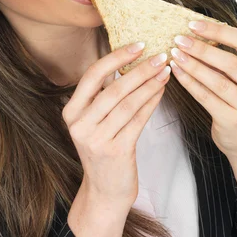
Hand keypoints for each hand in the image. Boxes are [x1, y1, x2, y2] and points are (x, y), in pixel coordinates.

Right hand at [62, 43, 171, 203]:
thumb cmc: (104, 149)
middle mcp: (79, 124)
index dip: (115, 58)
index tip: (138, 45)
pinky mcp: (116, 151)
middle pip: (113, 89)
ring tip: (166, 70)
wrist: (105, 191)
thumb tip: (128, 61)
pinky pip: (138, 120)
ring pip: (128, 104)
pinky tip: (162, 91)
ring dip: (150, 84)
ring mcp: (96, 139)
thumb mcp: (94, 122)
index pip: (92, 76)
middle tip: (160, 55)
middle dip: (140, 70)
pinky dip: (152, 102)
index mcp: (71, 112)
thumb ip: (103, 96)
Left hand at [169, 20, 236, 157]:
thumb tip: (198, 30)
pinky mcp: (234, 121)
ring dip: (193, 66)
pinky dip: (189, 83)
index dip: (219, 31)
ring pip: (218, 82)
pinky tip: (177, 72)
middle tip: (179, 40)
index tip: (193, 24)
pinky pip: (207, 98)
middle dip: (202, 49)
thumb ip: (232, 55)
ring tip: (175, 54)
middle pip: (232, 63)